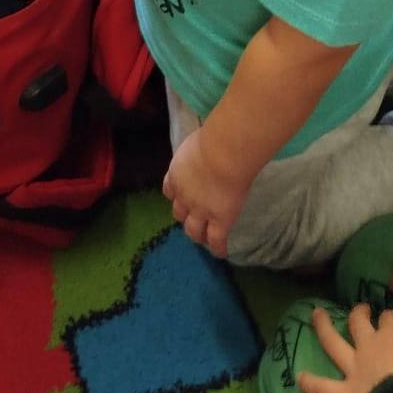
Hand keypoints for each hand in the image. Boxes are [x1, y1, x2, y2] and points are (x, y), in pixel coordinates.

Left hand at [163, 127, 251, 257]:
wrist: (222, 154)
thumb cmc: (211, 140)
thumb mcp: (195, 143)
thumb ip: (196, 151)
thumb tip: (206, 146)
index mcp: (176, 174)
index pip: (169, 190)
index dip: (175, 195)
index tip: (180, 196)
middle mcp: (184, 196)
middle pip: (179, 212)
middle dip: (184, 216)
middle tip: (192, 219)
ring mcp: (200, 211)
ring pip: (193, 230)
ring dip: (197, 235)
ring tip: (203, 239)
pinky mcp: (219, 221)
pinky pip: (216, 240)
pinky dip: (218, 248)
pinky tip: (221, 253)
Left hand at [298, 304, 392, 392]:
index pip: (390, 318)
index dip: (391, 317)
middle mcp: (369, 346)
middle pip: (357, 321)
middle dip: (358, 312)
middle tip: (360, 310)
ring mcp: (354, 368)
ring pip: (332, 342)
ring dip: (322, 327)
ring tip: (314, 314)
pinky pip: (324, 387)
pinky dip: (311, 383)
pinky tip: (299, 378)